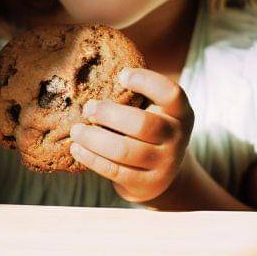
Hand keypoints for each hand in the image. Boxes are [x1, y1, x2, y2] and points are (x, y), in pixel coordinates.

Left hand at [69, 67, 194, 202]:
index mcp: (180, 113)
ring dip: (94, 138)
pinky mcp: (148, 184)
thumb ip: (137, 95)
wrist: (162, 174)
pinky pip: (114, 170)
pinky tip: (77, 148)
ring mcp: (165, 164)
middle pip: (142, 124)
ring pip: (124, 150)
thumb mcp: (155, 111)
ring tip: (76, 130)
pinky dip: (92, 158)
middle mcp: (177, 138)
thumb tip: (98, 71)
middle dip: (109, 114)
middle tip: (87, 108)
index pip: (171, 94)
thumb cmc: (150, 131)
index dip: (146, 82)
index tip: (121, 75)